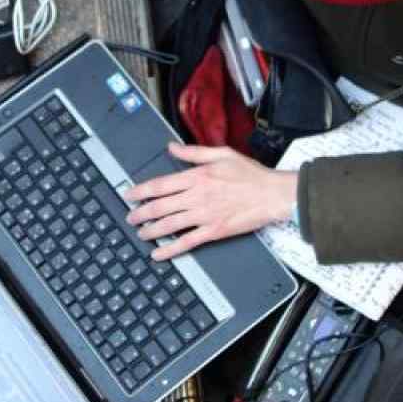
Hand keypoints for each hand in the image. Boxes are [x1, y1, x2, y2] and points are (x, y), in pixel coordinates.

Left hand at [123, 143, 297, 261]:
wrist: (272, 194)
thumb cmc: (251, 175)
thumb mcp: (222, 153)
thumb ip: (193, 152)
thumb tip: (172, 148)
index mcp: (197, 177)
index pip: (160, 185)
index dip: (140, 191)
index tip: (129, 195)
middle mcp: (197, 197)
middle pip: (159, 207)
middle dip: (140, 213)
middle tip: (131, 217)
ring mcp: (204, 216)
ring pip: (169, 225)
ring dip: (150, 230)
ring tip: (141, 233)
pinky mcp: (213, 232)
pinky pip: (186, 242)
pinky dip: (169, 249)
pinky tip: (159, 253)